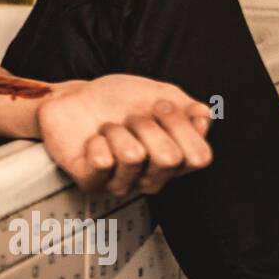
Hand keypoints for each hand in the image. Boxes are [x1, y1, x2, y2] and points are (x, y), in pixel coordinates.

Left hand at [35, 75, 213, 195]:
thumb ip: (190, 109)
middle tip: (131, 118)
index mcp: (175, 160)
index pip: (199, 156)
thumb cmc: (118, 100)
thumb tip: (203, 120)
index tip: (159, 106)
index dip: (179, 124)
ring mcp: (122, 183)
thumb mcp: (161, 94)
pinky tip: (93, 140)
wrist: (76, 97)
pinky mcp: (91, 182)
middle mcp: (152, 178)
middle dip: (146, 125)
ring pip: (133, 157)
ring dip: (118, 130)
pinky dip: (96, 139)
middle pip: (168, 159)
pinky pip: (102, 161)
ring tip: (110, 128)